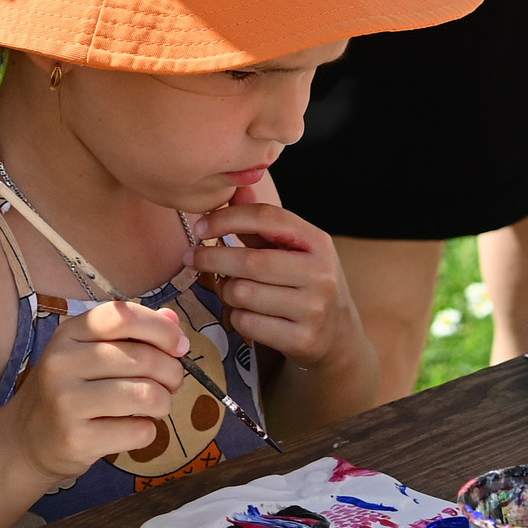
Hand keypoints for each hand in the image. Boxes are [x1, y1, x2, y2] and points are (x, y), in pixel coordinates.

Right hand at [0, 301, 188, 485]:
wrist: (26, 440)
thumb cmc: (69, 391)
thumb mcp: (90, 353)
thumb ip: (132, 334)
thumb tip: (172, 319)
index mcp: (69, 333)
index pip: (123, 316)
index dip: (162, 329)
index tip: (180, 347)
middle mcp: (63, 363)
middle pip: (142, 358)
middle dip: (172, 372)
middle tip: (173, 384)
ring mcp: (66, 402)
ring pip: (146, 395)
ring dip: (163, 403)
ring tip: (156, 407)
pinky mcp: (77, 439)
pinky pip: (138, 431)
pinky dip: (148, 431)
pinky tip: (133, 429)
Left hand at [190, 188, 367, 372]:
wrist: (337, 334)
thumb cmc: (306, 282)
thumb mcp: (293, 249)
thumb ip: (263, 223)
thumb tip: (237, 187)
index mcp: (317, 242)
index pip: (268, 218)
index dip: (228, 219)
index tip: (201, 226)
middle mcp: (320, 273)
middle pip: (251, 261)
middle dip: (212, 258)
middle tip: (191, 258)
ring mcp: (313, 308)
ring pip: (244, 294)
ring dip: (226, 291)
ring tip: (229, 289)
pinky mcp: (301, 339)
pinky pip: (247, 323)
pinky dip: (236, 317)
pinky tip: (245, 313)